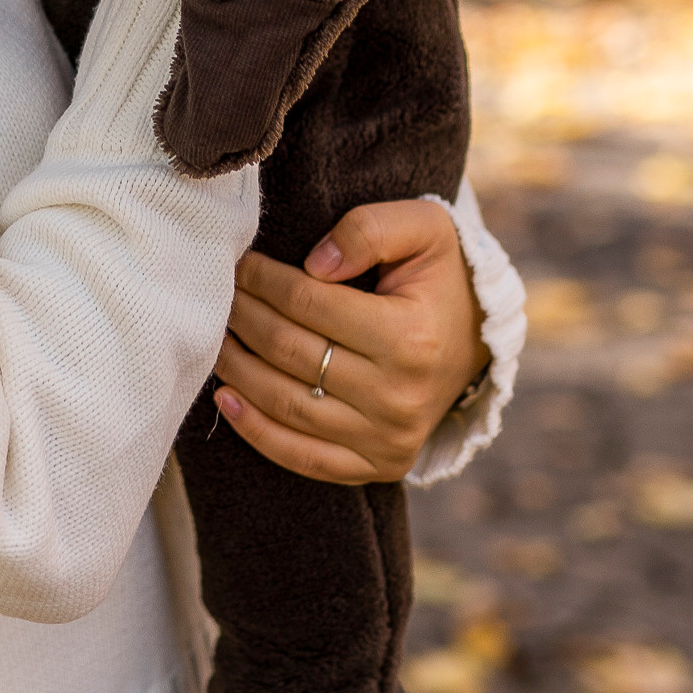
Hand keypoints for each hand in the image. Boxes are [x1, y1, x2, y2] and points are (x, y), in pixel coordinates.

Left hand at [211, 197, 491, 485]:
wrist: (475, 337)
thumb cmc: (439, 276)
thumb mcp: (424, 228)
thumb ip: (369, 229)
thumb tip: (314, 265)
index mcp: (410, 337)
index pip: (309, 305)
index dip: (264, 281)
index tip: (240, 264)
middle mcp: (400, 396)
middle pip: (291, 354)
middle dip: (244, 319)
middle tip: (220, 296)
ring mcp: (390, 438)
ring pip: (287, 406)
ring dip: (239, 371)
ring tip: (217, 338)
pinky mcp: (380, 465)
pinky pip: (304, 458)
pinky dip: (257, 431)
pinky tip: (227, 398)